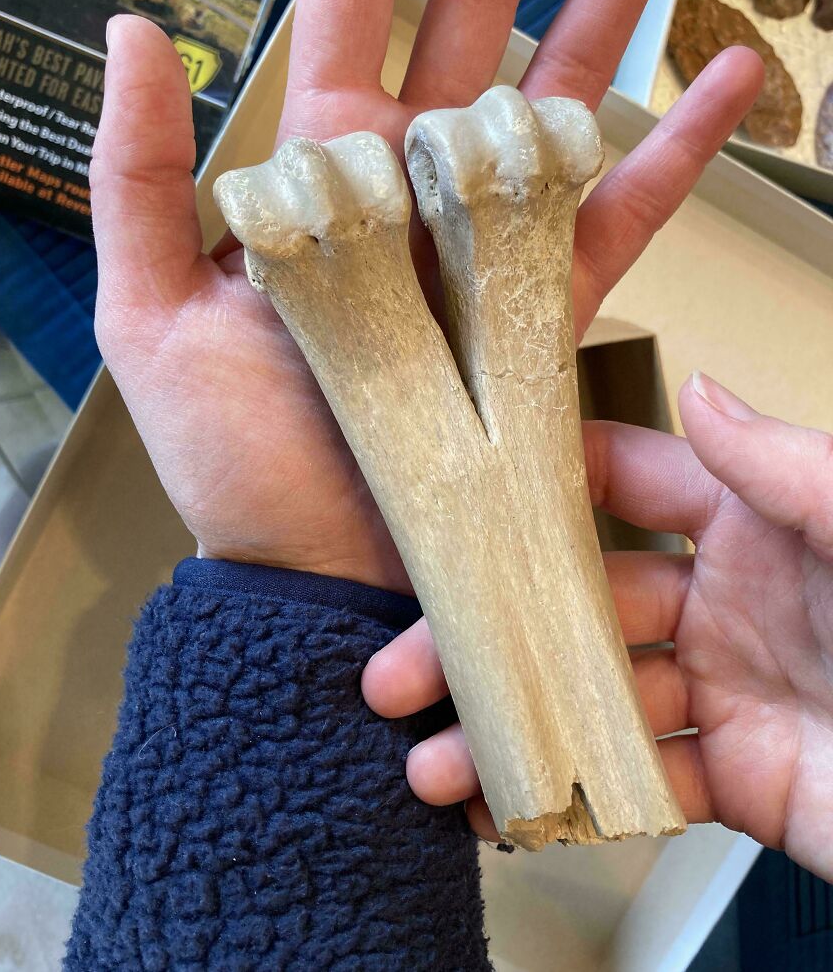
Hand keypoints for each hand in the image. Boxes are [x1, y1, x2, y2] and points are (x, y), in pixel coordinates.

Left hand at [91, 0, 762, 589]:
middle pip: (475, 1)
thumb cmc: (233, 459)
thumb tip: (136, 32)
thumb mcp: (150, 313)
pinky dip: (678, 146)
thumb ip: (139, 176)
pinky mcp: (549, 306)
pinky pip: (625, 208)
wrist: (317, 575)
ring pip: (565, 77)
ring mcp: (488, 237)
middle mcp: (413, 180)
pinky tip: (727, 75)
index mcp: (321, 163)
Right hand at [364, 375, 832, 878]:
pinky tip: (507, 802)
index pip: (626, 481)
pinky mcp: (738, 780)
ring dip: (508, 726)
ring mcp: (726, 692)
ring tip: (433, 754)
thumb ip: (786, 467)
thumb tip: (702, 393)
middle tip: (408, 658)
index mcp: (756, 524)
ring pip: (590, 700)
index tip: (465, 493)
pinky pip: (637, 784)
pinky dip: (569, 796)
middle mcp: (726, 601)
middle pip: (579, 604)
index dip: (544, 486)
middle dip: (489, 633)